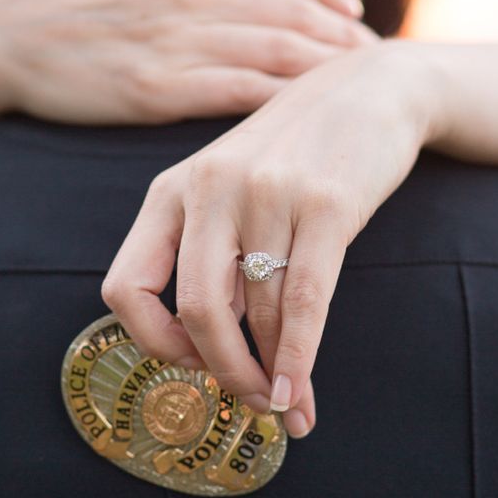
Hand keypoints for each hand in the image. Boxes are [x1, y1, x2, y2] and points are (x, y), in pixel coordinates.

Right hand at [0, 0, 372, 136]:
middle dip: (341, 33)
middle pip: (293, 10)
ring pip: (278, 53)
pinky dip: (284, 100)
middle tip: (372, 53)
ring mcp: (177, 41)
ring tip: (353, 83)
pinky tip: (310, 111)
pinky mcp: (161, 91)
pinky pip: (242, 94)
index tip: (350, 8)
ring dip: (325, 69)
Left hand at [102, 41, 436, 436]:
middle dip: (224, 372)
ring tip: (291, 407)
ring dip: (274, 375)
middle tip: (250, 402)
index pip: (127, 287)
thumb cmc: (294, 155)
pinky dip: (299, 358)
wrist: (369, 90)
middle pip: (197, 311)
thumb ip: (212, 258)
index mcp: (171, 191)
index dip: (153, 341)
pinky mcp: (325, 203)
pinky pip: (304, 301)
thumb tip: (211, 353)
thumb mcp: (229, 192)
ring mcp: (266, 193)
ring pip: (259, 313)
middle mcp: (209, 189)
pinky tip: (299, 393)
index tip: (190, 364)